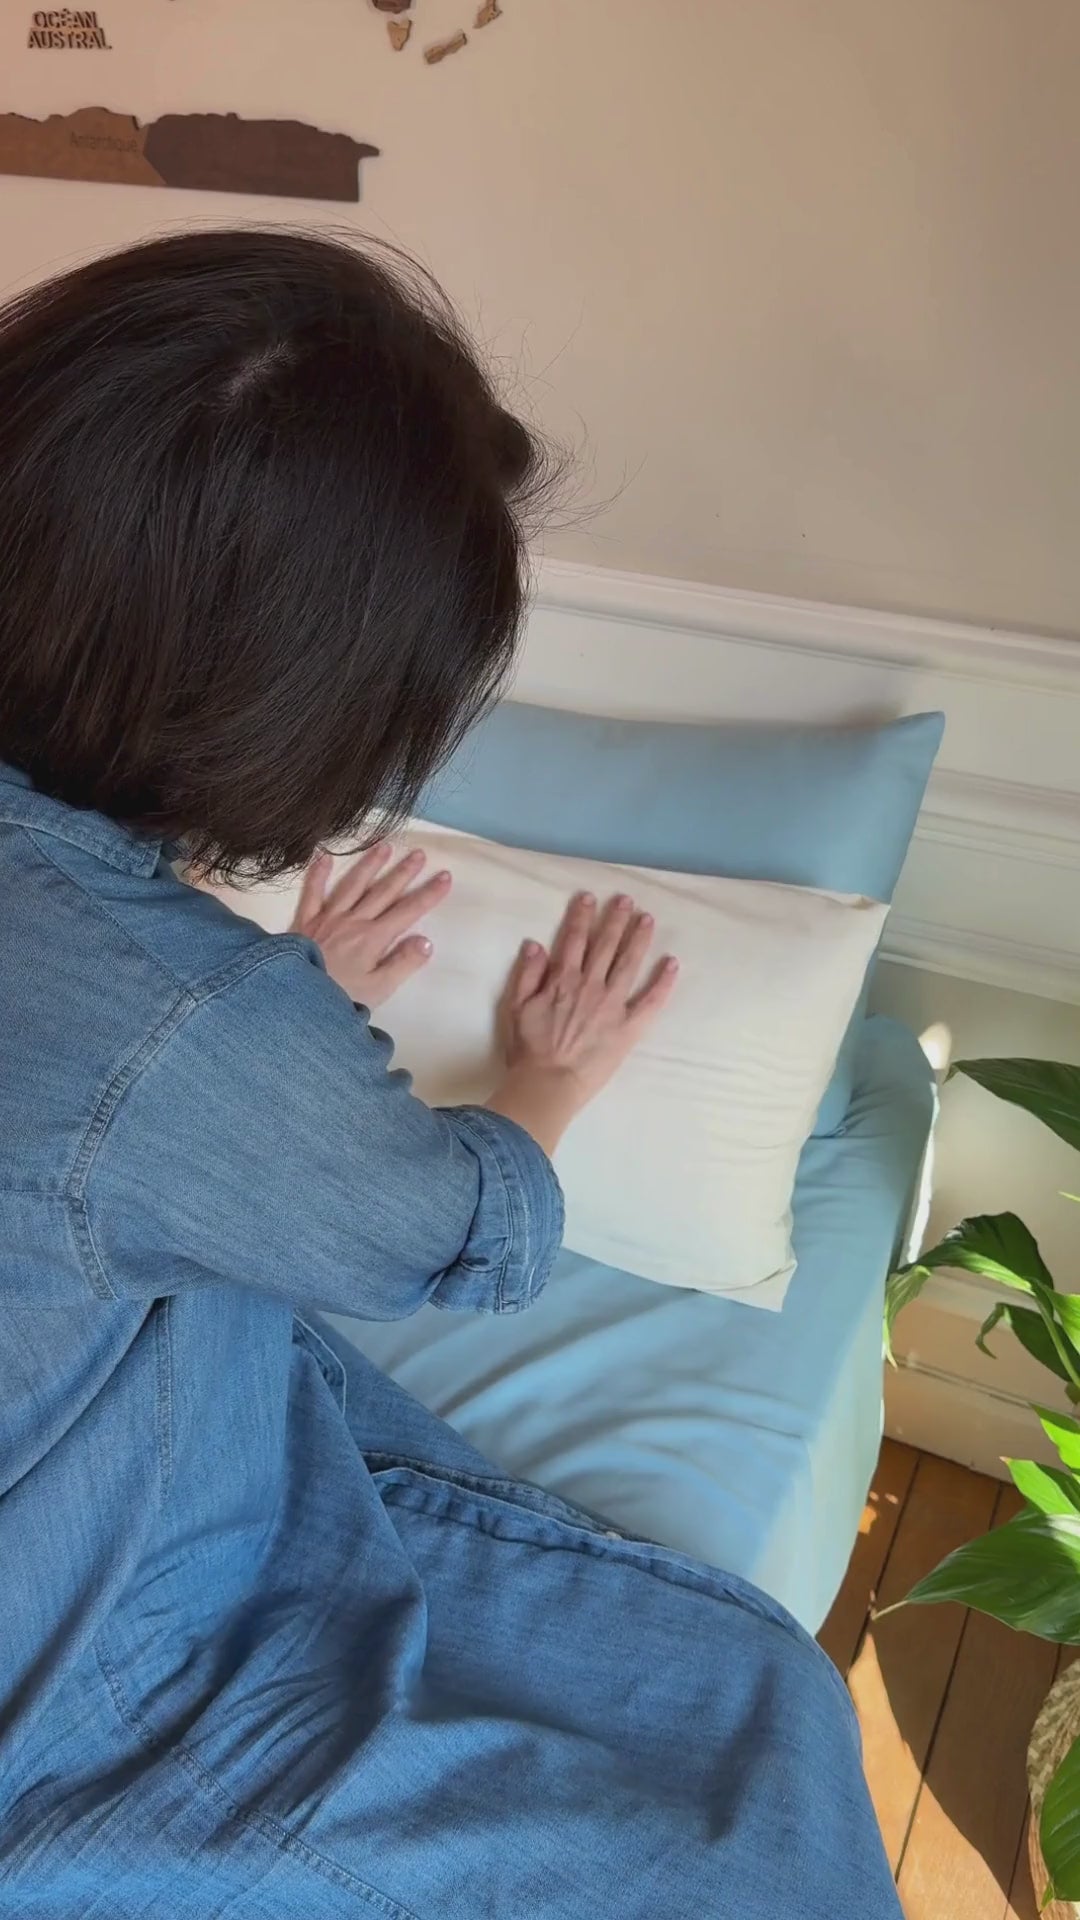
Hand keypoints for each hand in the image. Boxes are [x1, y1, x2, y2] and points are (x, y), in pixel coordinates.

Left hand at [291, 844, 450, 1008]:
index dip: (429, 894)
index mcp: (374, 938)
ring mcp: (328, 917)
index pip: (408, 911)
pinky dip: (318, 873)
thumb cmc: (341, 999)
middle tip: (419, 854)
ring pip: (353, 885)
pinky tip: (325, 856)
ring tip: (384, 847)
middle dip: (404, 872)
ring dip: (370, 864)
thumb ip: (403, 963)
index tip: (445, 877)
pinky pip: (312, 892)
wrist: (296, 999)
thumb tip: (426, 941)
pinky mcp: (305, 920)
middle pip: (383, 891)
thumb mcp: (380, 989)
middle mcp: (354, 921)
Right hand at [487, 892, 677, 1154]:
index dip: (581, 916)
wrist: (548, 1083)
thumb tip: (535, 944)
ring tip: (647, 918)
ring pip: (629, 963)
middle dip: (615, 919)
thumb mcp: (516, 1008)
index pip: (573, 939)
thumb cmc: (528, 1050)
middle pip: (605, 945)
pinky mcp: (629, 1027)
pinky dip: (663, 981)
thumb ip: (526, 974)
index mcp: (562, 979)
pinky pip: (651, 1001)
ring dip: (639, 939)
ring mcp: (613, 1004)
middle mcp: (590, 985)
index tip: (588, 898)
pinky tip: (672, 963)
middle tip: (626, 900)